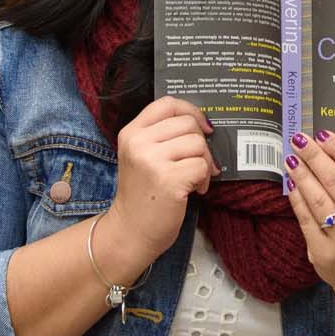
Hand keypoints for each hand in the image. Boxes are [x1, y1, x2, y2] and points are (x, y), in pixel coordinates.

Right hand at [109, 96, 217, 278]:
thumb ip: (163, 136)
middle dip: (201, 144)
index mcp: (131, 132)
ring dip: (204, 163)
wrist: (130, 231)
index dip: (191, 110)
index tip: (202, 126)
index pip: (167, 103)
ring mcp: (152, 161)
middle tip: (195, 163)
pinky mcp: (169, 180)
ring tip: (193, 179)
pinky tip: (194, 191)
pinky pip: (202, 166)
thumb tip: (203, 123)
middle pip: (188, 124)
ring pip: (198, 144)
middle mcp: (139, 142)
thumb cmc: (142, 194)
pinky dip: (204, 179)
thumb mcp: (141, 156)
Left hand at [284, 130, 334, 298]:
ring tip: (291, 158)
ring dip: (301, 174)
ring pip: (317, 198)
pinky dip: (296, 198)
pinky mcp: (323, 253)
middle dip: (313, 156)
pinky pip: (305, 218)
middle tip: (299, 139)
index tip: (322, 134)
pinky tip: (291, 184)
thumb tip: (329, 153)